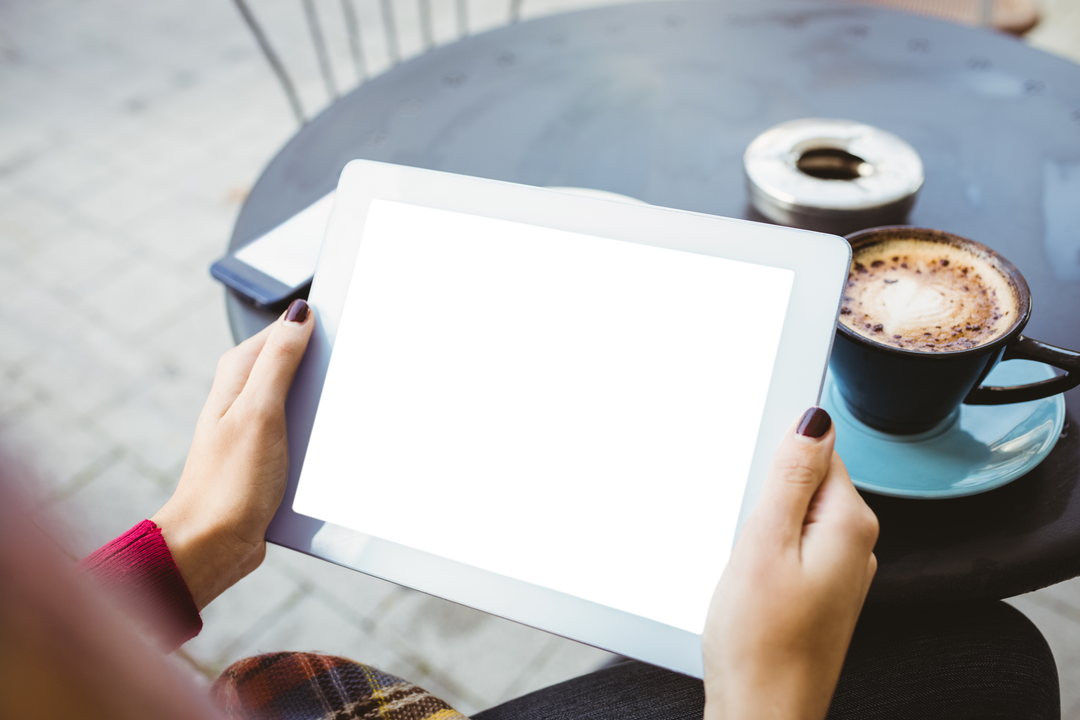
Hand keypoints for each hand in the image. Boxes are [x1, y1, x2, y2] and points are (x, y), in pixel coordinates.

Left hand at [152, 300, 314, 610]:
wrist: (212, 544)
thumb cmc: (228, 482)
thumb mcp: (260, 412)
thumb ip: (280, 361)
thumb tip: (299, 314)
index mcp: (237, 375)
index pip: (283, 331)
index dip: (314, 326)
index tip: (346, 327)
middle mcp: (244, 396)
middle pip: (296, 365)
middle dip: (323, 368)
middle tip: (342, 378)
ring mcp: (256, 426)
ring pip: (303, 400)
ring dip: (322, 407)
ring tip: (332, 417)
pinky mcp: (268, 454)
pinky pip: (303, 432)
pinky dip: (317, 435)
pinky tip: (327, 445)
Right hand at [702, 408, 878, 719]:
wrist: (763, 714)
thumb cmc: (760, 645)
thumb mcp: (764, 544)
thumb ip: (790, 477)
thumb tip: (814, 421)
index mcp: (849, 522)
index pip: (821, 449)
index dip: (775, 456)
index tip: (753, 490)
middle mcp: (855, 543)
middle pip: (808, 481)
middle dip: (766, 495)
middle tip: (745, 539)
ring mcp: (841, 570)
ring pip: (796, 515)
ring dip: (763, 528)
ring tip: (745, 567)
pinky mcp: (821, 592)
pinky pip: (794, 547)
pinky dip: (767, 553)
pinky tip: (750, 582)